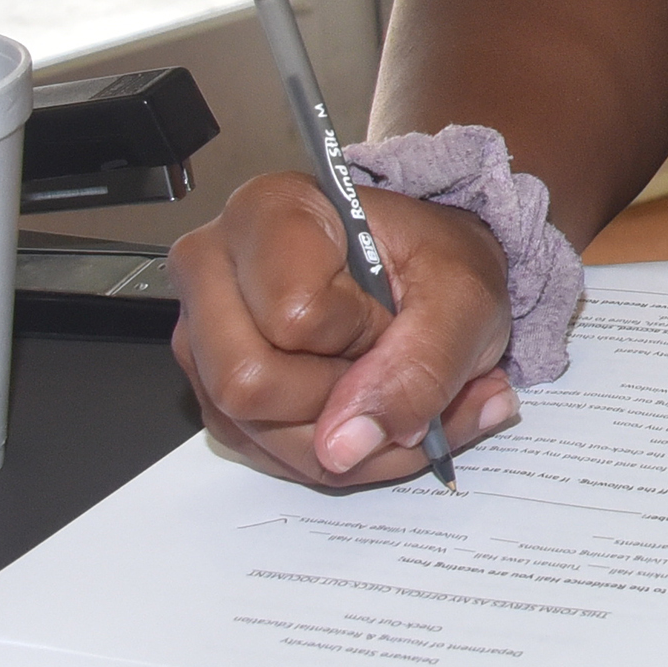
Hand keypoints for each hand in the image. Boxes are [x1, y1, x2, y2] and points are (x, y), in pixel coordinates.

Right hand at [169, 172, 517, 487]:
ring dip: (350, 443)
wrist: (432, 274)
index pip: (294, 315)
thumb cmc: (439, 263)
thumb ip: (419, 369)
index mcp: (269, 211)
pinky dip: (334, 455)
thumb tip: (343, 447)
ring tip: (403, 403)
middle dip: (343, 401)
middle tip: (391, 365)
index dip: (362, 335)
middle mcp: (213, 267)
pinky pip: (262, 453)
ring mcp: (202, 334)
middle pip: (247, 383)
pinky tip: (372, 419)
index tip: (392, 312)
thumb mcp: (465, 300)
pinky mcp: (211, 390)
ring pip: (254, 432)